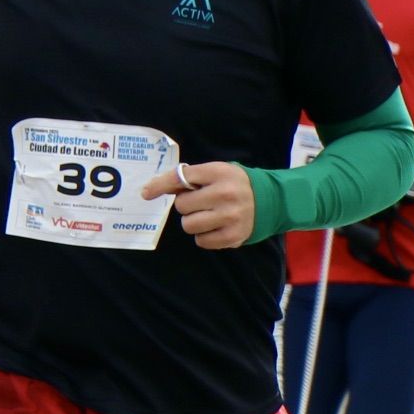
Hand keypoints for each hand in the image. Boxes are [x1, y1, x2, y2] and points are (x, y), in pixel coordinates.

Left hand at [142, 159, 256, 248]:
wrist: (268, 200)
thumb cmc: (232, 184)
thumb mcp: (213, 173)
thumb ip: (185, 179)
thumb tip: (149, 190)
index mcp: (218, 172)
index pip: (181, 178)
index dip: (161, 185)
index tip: (146, 193)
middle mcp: (225, 194)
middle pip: (182, 205)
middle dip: (187, 205)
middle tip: (201, 202)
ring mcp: (230, 216)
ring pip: (189, 225)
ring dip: (193, 222)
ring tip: (208, 215)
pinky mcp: (233, 236)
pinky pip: (201, 241)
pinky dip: (204, 236)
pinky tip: (216, 226)